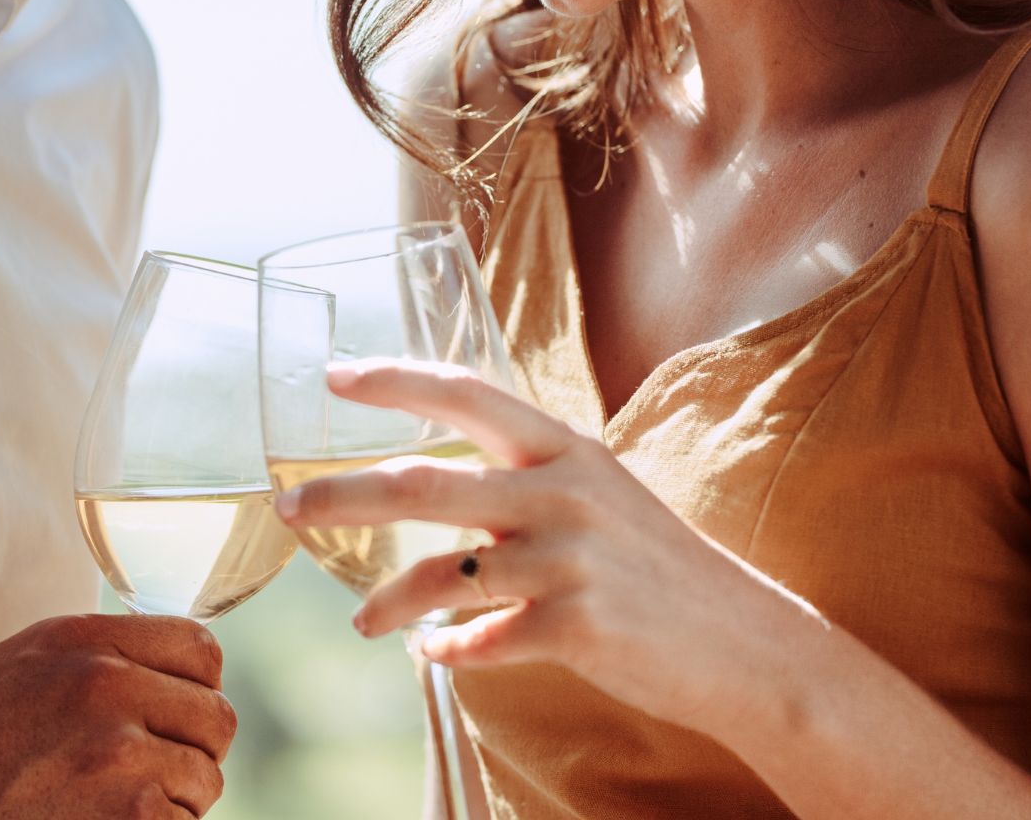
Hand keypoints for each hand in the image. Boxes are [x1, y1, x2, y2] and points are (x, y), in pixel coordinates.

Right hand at [0, 614, 234, 819]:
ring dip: (175, 796)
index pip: (199, 647)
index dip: (197, 683)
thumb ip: (93, 650)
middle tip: (154, 765)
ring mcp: (123, 758)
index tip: (179, 706)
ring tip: (120, 801)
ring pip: (205, 778)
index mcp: (84, 644)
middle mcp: (110, 689)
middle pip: (216, 717)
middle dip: (192, 746)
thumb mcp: (16, 664)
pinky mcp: (133, 818)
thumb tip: (158, 659)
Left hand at [275, 359, 829, 737]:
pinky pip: (478, 640)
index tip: (334, 377)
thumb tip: (437, 487)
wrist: (744, 643)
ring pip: (438, 576)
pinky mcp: (575, 627)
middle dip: (339, 494)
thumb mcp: (598, 493)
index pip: (465, 392)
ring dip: (387, 604)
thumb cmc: (656, 566)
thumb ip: (525, 478)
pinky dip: (448, 651)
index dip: (394, 380)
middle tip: (286, 508)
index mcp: (564, 447)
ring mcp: (569, 560)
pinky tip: (439, 654)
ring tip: (362, 623)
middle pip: (421, 482)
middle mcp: (562, 492)